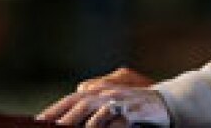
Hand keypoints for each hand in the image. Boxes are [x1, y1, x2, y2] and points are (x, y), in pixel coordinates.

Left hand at [37, 68, 169, 126]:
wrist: (172, 102)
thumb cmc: (143, 102)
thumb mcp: (119, 96)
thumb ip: (100, 89)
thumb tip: (80, 87)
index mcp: (102, 90)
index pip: (72, 99)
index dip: (55, 109)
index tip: (37, 121)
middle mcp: (109, 92)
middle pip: (79, 101)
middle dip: (60, 113)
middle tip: (43, 125)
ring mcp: (122, 100)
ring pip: (94, 107)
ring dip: (76, 118)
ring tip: (60, 127)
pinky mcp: (134, 109)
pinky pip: (115, 115)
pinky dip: (103, 121)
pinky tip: (92, 127)